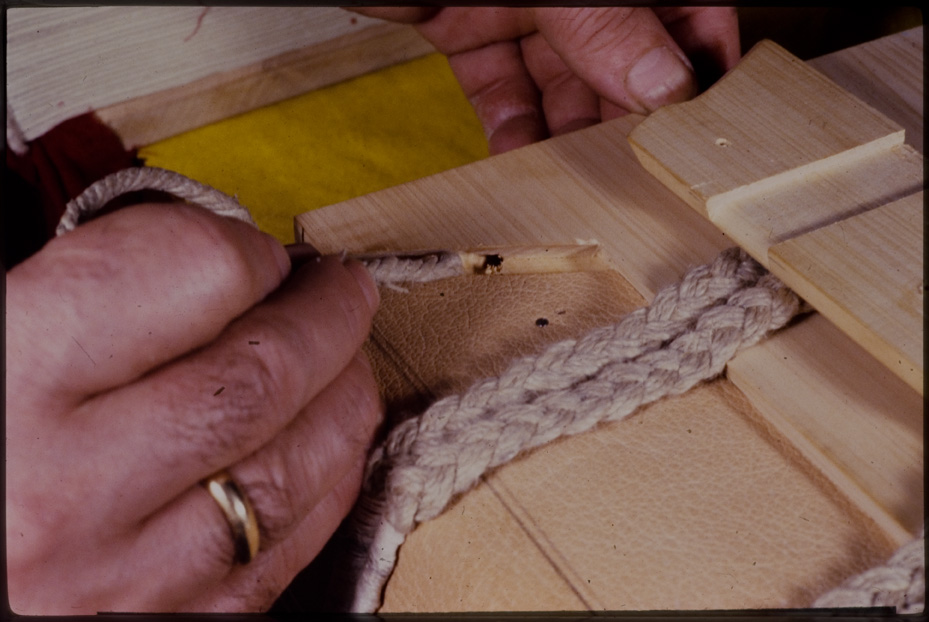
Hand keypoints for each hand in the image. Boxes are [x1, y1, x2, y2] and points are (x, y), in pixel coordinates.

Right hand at [5, 203, 382, 612]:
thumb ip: (91, 292)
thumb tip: (223, 263)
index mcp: (11, 379)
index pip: (195, 274)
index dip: (249, 250)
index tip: (260, 252)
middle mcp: (64, 492)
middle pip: (262, 376)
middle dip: (327, 316)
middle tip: (339, 290)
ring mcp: (116, 581)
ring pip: (292, 470)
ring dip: (343, 398)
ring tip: (342, 362)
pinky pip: (284, 553)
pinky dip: (323, 486)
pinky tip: (317, 446)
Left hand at [351, 7, 739, 153]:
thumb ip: (602, 22)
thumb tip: (663, 80)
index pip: (683, 9)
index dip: (698, 63)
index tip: (698, 124)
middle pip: (622, 57)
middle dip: (625, 116)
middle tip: (632, 169)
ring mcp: (521, 4)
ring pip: (562, 82)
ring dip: (568, 133)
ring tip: (578, 178)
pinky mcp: (468, 27)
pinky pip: (502, 87)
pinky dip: (510, 125)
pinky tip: (518, 157)